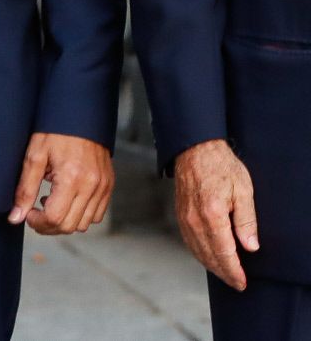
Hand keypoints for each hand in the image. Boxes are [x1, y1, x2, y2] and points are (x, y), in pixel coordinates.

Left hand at [8, 132, 113, 234]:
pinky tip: (66, 199)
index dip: (37, 222)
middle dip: (48, 226)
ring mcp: (103, 188)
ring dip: (65, 221)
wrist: (79, 116)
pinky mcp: (108, 187)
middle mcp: (92, 186)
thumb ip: (25, 190)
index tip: (27, 213)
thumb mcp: (33, 157)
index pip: (55, 218)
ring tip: (50, 202)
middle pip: (70, 226)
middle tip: (34, 212)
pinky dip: (80, 215)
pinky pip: (97, 215)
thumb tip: (15, 217)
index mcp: (72, 178)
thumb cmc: (54, 132)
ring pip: (85, 224)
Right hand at [174, 139, 259, 289]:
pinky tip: (208, 256)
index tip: (242, 282)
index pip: (224, 252)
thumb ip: (246, 221)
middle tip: (236, 283)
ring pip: (197, 250)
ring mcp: (184, 217)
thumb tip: (250, 247)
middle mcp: (195, 219)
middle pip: (209, 255)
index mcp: (213, 214)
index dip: (234, 271)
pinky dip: (199, 253)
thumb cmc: (222, 166)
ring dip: (211, 265)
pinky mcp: (180, 213)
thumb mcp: (243, 191)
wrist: (195, 148)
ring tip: (225, 273)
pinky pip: (188, 240)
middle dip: (224, 272)